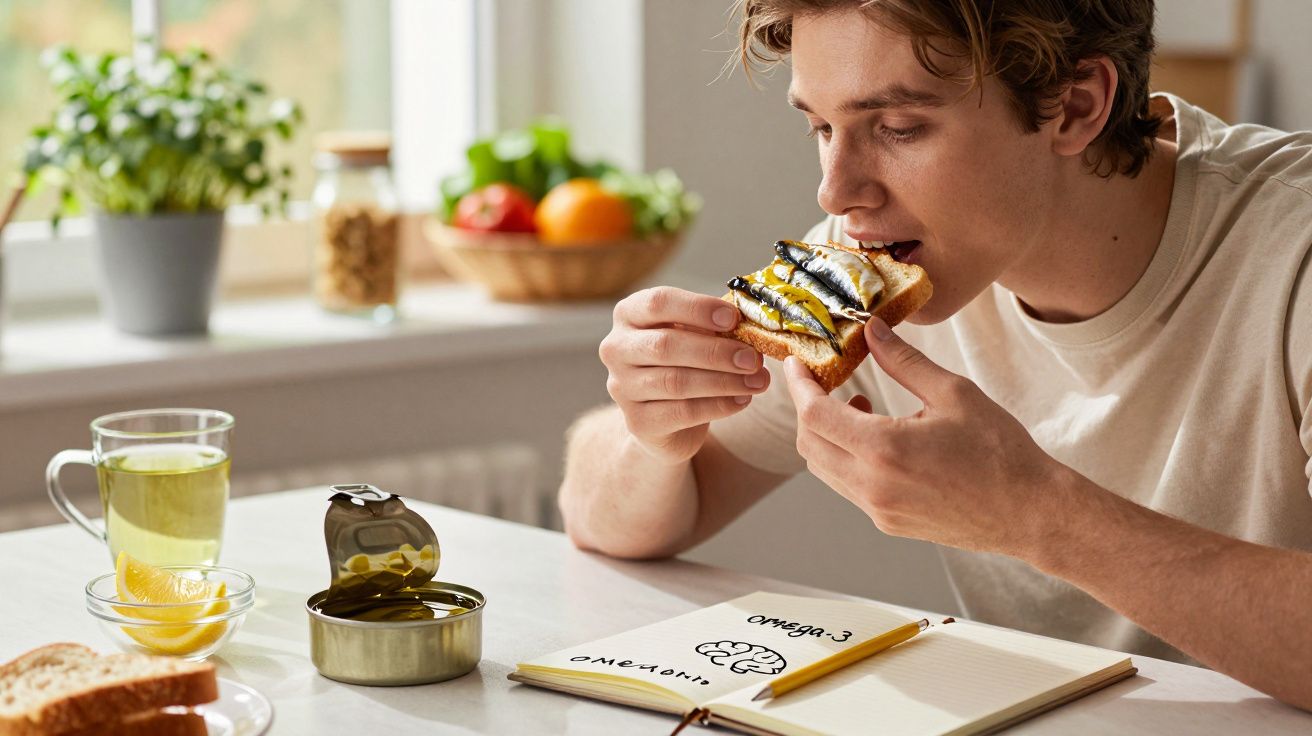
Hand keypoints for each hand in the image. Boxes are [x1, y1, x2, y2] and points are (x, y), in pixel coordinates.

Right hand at [600, 287, 771, 463]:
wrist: (666, 419)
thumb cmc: (683, 362)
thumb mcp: (694, 334)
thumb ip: (713, 325)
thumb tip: (749, 323)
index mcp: (629, 314)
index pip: (658, 303)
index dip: (697, 308)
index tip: (733, 317)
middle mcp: (616, 348)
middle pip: (666, 346)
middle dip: (716, 351)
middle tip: (753, 358)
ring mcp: (622, 388)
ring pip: (676, 382)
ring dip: (724, 381)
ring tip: (757, 381)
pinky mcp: (638, 422)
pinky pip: (682, 412)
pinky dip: (718, 405)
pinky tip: (742, 400)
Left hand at [782, 317, 1068, 556]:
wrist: (1030, 513)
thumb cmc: (1000, 452)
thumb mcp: (954, 393)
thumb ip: (904, 361)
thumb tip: (871, 330)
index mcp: (884, 450)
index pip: (814, 415)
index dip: (799, 386)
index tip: (797, 365)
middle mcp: (872, 486)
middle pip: (808, 444)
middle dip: (807, 409)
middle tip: (825, 381)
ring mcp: (878, 509)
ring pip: (824, 468)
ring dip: (826, 435)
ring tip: (859, 405)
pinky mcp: (888, 522)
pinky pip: (847, 486)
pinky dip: (846, 457)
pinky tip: (877, 437)